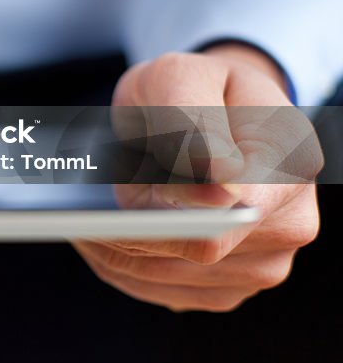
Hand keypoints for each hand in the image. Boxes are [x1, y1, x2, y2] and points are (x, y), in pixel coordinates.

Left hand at [74, 45, 321, 310]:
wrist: (205, 113)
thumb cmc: (189, 89)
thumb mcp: (181, 74)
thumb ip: (192, 114)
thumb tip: (219, 176)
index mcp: (289, 163)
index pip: (234, 206)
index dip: (179, 205)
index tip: (126, 196)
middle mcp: (289, 223)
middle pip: (195, 249)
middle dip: (130, 224)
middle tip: (73, 206)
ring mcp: (259, 264)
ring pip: (166, 275)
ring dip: (112, 247)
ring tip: (72, 216)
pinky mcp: (221, 287)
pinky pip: (156, 288)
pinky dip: (116, 264)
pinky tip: (88, 236)